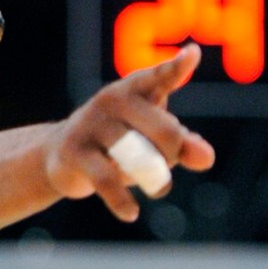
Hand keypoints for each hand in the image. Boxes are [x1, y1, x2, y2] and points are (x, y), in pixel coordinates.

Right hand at [45, 43, 214, 221]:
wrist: (60, 158)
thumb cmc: (118, 144)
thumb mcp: (153, 141)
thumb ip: (185, 145)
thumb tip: (207, 158)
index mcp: (135, 89)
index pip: (159, 77)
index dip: (176, 68)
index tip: (192, 55)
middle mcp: (112, 99)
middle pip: (165, 130)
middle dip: (173, 154)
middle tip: (165, 166)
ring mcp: (90, 123)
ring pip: (138, 157)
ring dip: (153, 178)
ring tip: (158, 187)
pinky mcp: (74, 151)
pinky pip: (106, 180)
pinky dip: (122, 201)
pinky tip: (131, 213)